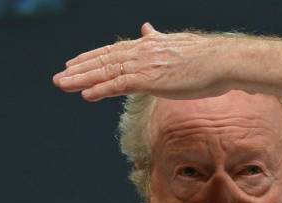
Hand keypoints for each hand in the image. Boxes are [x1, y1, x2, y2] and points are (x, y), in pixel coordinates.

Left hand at [53, 23, 232, 101]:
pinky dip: (100, 89)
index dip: (93, 57)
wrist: (221, 62)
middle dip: (80, 68)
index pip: (114, 51)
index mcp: (149, 45)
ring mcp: (144, 65)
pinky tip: (85, 95)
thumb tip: (147, 28)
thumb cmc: (207, 58)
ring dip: (81, 79)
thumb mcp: (178, 44)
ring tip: (62, 84)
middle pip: (104, 60)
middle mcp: (142, 52)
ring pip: (106, 72)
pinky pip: (118, 85)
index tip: (76, 63)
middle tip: (59, 76)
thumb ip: (159, 38)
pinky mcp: (150, 79)